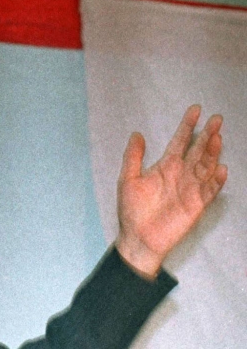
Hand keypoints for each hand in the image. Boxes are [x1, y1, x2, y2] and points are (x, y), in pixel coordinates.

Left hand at [115, 105, 226, 276]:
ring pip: (206, 167)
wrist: (138, 238)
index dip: (187, 126)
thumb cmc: (131, 210)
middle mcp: (181, 175)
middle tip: (217, 118)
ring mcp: (191, 189)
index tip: (195, 109)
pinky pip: (210, 191)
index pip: (179, 142)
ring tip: (217, 138)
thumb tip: (136, 133)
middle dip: (207, 135)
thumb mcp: (127, 180)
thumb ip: (133, 157)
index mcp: (165, 167)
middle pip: (198, 150)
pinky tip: (221, 169)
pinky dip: (216, 181)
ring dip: (212, 153)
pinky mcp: (197, 205)